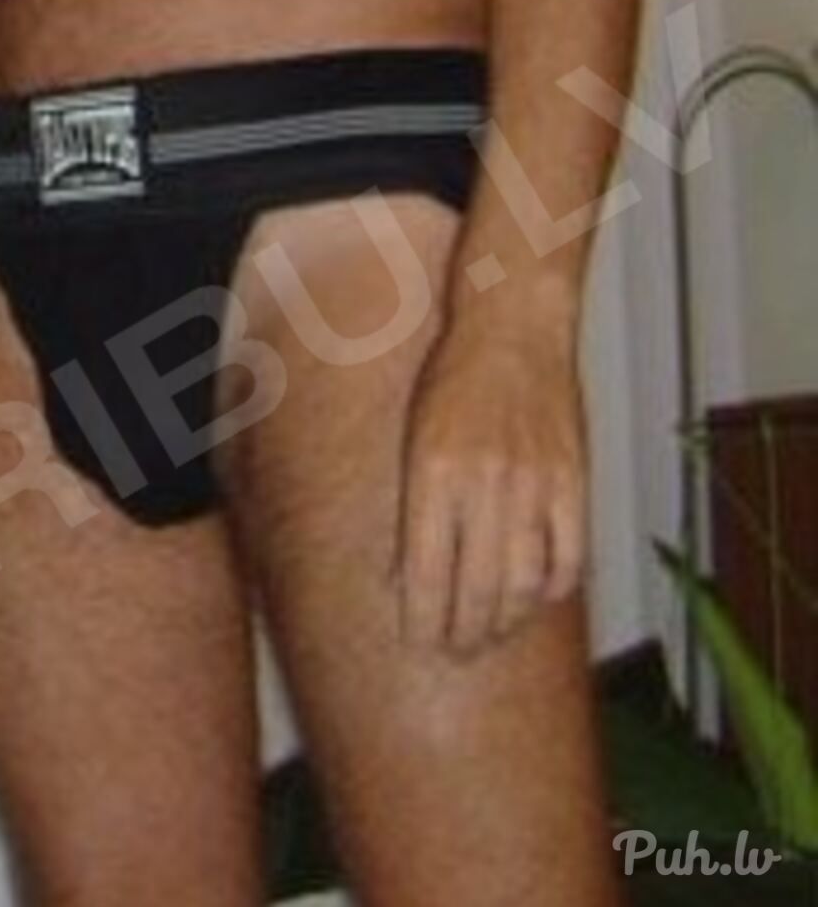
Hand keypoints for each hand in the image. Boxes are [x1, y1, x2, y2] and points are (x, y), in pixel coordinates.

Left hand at [395, 314, 588, 657]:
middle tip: (454, 651)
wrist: (513, 329)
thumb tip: (406, 576)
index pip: (427, 574)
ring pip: (522, 581)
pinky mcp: (572, 479)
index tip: (418, 641)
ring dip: (505, 620)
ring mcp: (533, 485)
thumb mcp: (413, 437)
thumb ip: (415, 506)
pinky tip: (537, 598)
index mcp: (434, 475)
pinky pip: (568, 553)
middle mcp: (483, 485)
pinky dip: (553, 587)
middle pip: (475, 588)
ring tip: (490, 635)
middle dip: (462, 633)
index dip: (423, 619)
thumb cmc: (451, 379)